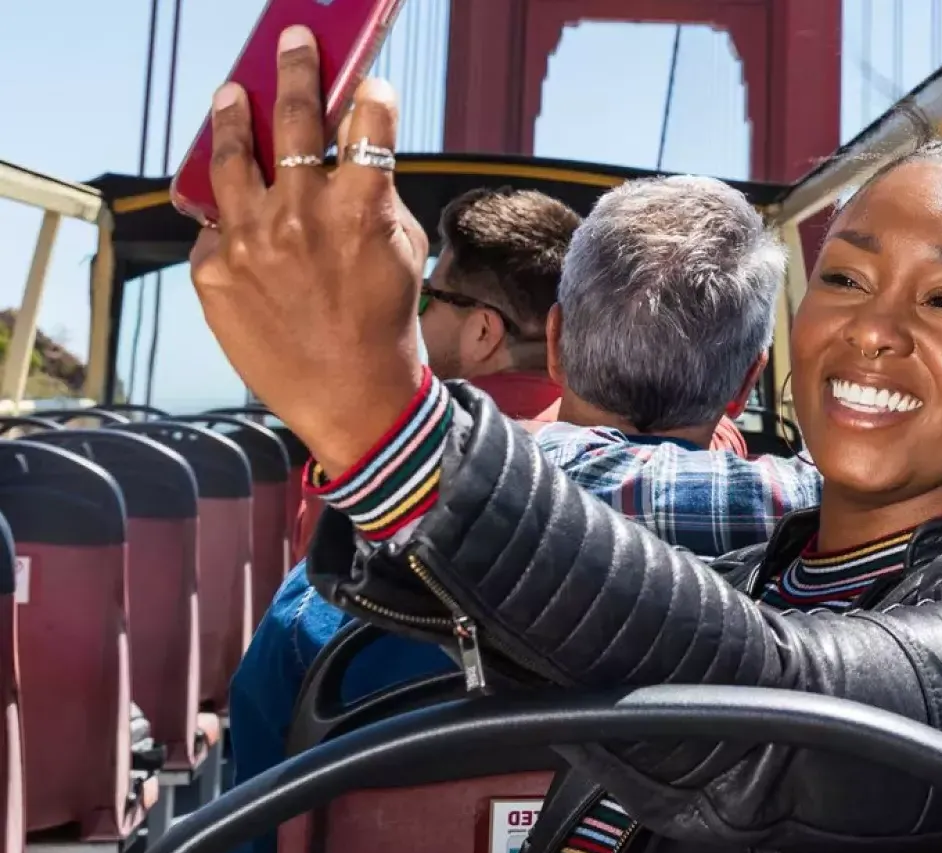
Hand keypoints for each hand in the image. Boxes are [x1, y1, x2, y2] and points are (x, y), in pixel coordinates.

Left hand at [188, 25, 428, 477]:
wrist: (351, 398)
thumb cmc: (384, 325)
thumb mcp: (403, 255)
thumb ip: (377, 199)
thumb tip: (351, 157)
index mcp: (360, 209)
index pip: (366, 127)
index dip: (371, 97)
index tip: (368, 83)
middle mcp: (301, 216)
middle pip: (292, 117)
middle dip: (297, 71)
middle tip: (294, 43)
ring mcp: (251, 242)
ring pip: (231, 158)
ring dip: (233, 116)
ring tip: (232, 93)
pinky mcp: (214, 270)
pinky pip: (218, 226)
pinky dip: (232, 220)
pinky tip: (240, 218)